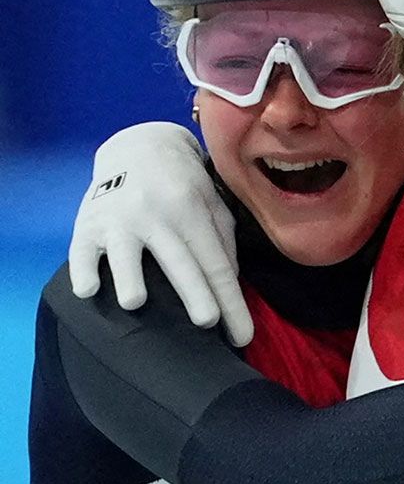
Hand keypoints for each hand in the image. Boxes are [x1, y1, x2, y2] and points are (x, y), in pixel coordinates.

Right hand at [68, 122, 251, 346]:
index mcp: (193, 213)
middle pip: (179, 261)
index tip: (242, 336)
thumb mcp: (213, 203)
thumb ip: (223, 240)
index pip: (216, 266)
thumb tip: (230, 282)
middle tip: (209, 322)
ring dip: (129, 278)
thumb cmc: (183, 184)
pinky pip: (82, 250)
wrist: (137, 146)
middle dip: (194, 293)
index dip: (231, 301)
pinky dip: (84, 269)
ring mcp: (118, 219)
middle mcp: (156, 215)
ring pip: (126, 253)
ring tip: (136, 303)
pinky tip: (88, 290)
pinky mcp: (87, 223)